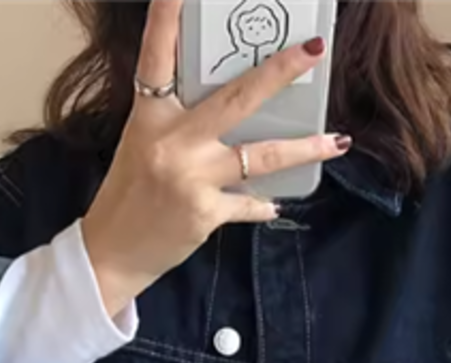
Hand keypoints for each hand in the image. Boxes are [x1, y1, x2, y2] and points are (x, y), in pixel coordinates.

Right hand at [82, 0, 350, 317]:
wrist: (111, 252)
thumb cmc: (129, 194)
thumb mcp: (143, 144)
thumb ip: (178, 121)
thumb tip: (231, 105)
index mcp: (149, 116)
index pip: (156, 58)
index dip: (166, 20)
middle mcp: (171, 141)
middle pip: (235, 98)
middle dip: (279, 72)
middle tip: (314, 49)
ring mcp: (191, 177)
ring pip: (261, 154)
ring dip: (305, 148)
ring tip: (338, 141)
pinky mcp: (206, 212)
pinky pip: (250, 202)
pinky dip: (262, 203)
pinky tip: (271, 202)